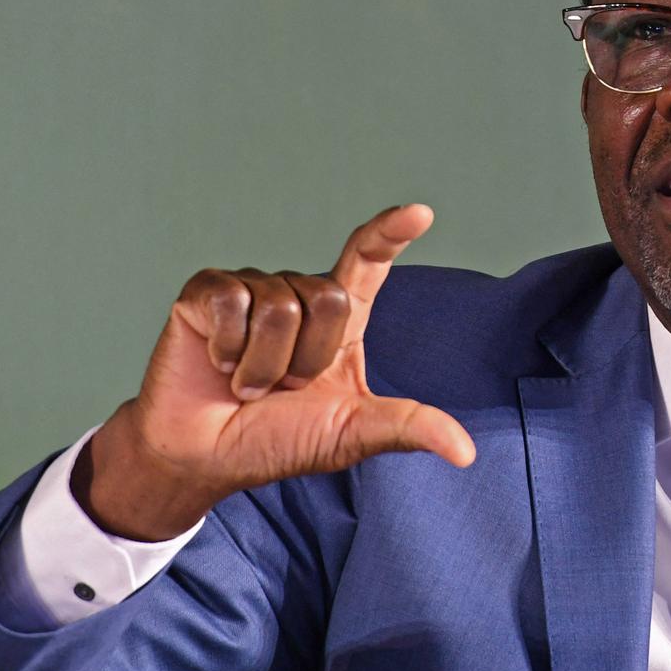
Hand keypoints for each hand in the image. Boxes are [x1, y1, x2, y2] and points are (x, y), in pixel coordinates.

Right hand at [73, 204, 476, 539]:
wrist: (203, 456)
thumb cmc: (275, 442)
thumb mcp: (350, 435)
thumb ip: (406, 428)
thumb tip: (467, 453)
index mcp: (338, 321)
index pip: (367, 262)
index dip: (389, 233)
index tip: (419, 213)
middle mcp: (296, 295)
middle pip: (327, 297)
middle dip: (306, 359)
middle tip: (280, 390)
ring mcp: (250, 288)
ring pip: (278, 306)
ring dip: (263, 365)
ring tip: (245, 383)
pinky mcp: (205, 292)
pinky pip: (232, 303)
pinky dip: (227, 348)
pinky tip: (216, 362)